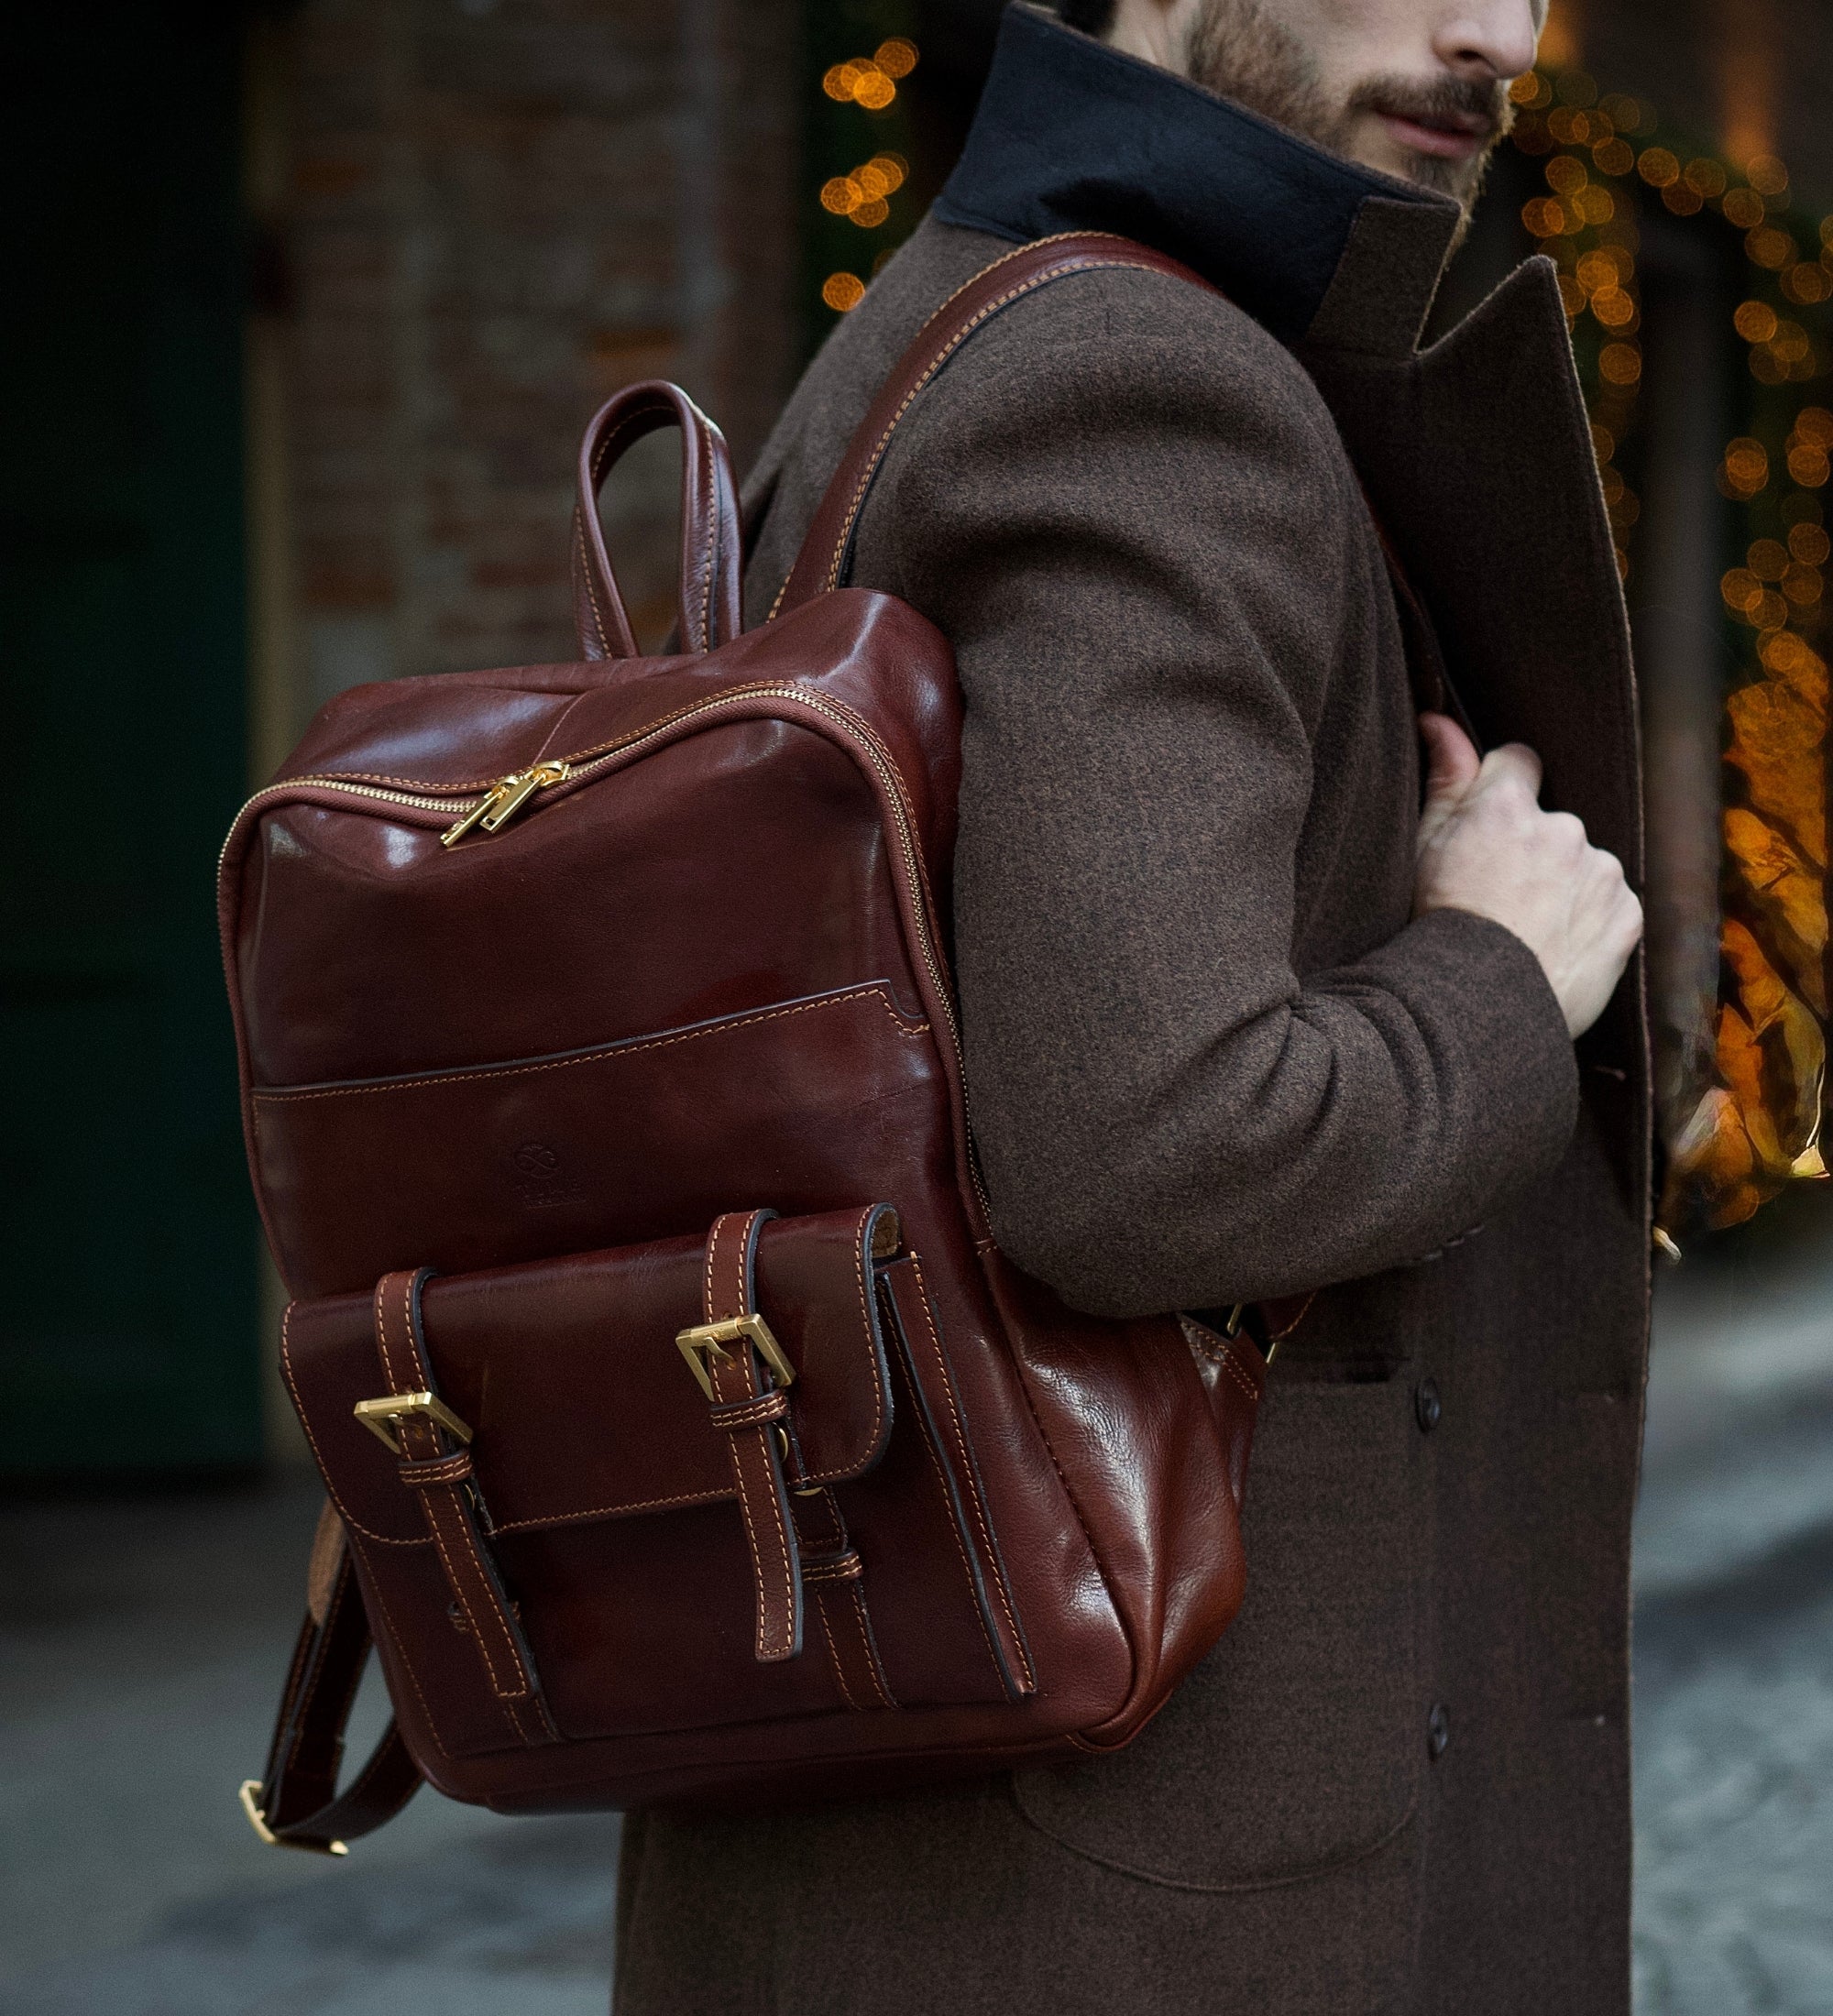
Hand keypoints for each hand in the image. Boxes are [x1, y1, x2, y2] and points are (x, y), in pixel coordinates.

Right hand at [1414, 713, 1642, 1039]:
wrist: (1480, 1003)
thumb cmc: (1440, 924)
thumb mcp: (1424, 847)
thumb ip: (1445, 778)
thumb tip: (1441, 721)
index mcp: (1509, 806)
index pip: (1519, 762)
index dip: (1504, 793)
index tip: (1491, 829)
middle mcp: (1564, 828)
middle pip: (1554, 823)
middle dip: (1535, 851)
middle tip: (1502, 897)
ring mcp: (1601, 871)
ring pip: (1586, 865)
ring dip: (1566, 888)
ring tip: (1531, 931)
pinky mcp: (1628, 914)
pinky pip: (1613, 906)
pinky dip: (1592, 922)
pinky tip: (1559, 947)